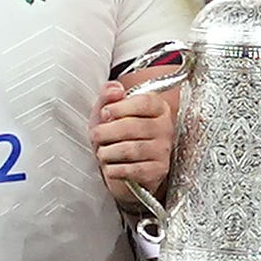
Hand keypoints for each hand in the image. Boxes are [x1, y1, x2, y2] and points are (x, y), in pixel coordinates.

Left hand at [93, 67, 180, 200]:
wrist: (124, 167)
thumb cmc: (117, 136)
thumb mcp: (109, 112)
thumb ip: (109, 95)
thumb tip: (115, 89)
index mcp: (157, 108)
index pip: (144, 103)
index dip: (120, 107)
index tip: (105, 113)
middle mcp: (165, 128)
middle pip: (133, 127)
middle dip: (107, 132)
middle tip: (95, 135)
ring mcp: (163, 151)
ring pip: (131, 150)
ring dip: (108, 152)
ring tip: (101, 152)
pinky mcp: (158, 171)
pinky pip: (133, 170)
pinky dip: (115, 170)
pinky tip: (110, 167)